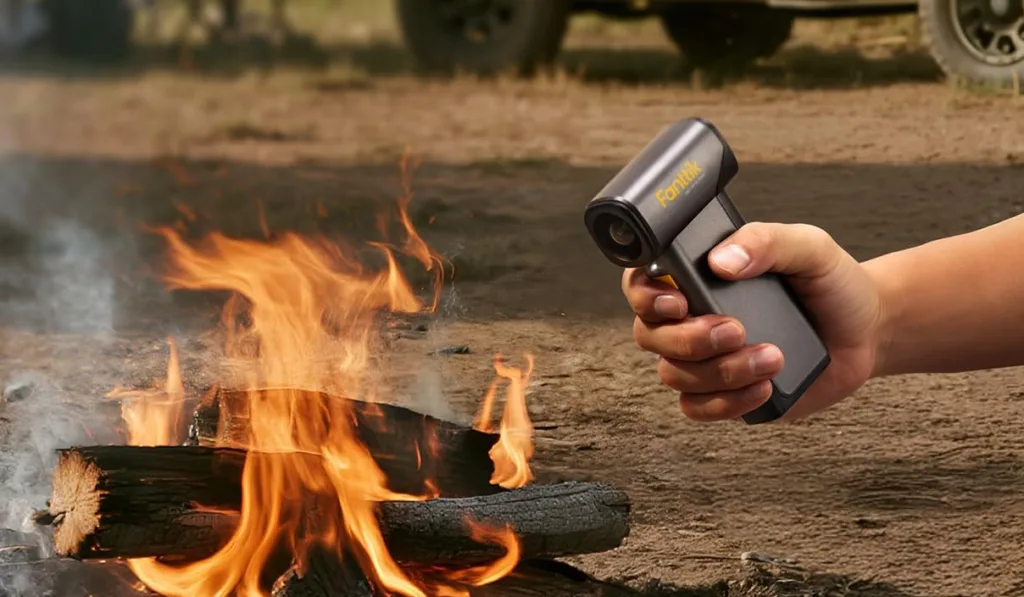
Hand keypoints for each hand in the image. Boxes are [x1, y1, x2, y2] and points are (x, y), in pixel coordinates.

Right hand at [622, 222, 886, 421]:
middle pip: (649, 335)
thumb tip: (722, 260)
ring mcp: (704, 359)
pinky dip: (727, 402)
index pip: (642, 283)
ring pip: (674, 375)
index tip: (679, 301)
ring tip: (773, 356)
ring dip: (721, 370)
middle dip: (690, 339)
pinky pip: (696, 408)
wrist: (865, 330)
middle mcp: (691, 317)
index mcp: (697, 276)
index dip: (644, 295)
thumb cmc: (830, 284)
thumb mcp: (808, 247)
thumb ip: (765, 242)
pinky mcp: (723, 394)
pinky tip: (765, 386)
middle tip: (737, 329)